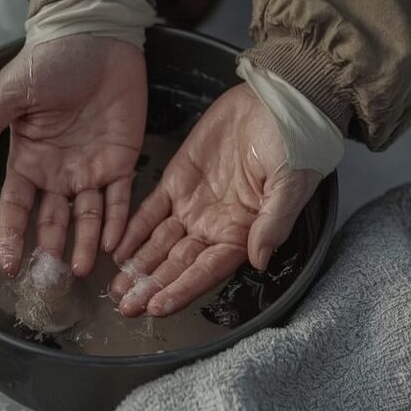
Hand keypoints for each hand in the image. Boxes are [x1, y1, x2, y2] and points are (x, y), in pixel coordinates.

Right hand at [0, 35, 146, 276]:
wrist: (97, 38)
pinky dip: (117, 221)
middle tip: (50, 280)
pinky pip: (119, 198)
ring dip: (84, 243)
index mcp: (29, 158)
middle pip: (52, 220)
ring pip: (86, 217)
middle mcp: (58, 172)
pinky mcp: (122, 160)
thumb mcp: (13, 91)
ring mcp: (91, 169)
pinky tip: (113, 244)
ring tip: (81, 269)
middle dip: (49, 249)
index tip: (8, 267)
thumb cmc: (50, 60)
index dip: (10, 236)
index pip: (16, 206)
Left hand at [110, 83, 320, 316]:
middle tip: (125, 306)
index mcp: (242, 233)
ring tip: (116, 287)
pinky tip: (117, 248)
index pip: (206, 270)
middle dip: (152, 286)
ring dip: (138, 265)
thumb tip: (259, 259)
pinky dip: (133, 229)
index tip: (158, 307)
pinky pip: (150, 210)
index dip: (182, 289)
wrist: (276, 103)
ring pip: (159, 243)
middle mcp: (213, 226)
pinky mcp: (177, 180)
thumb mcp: (290, 184)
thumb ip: (273, 223)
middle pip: (177, 264)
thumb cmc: (293, 145)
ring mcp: (193, 205)